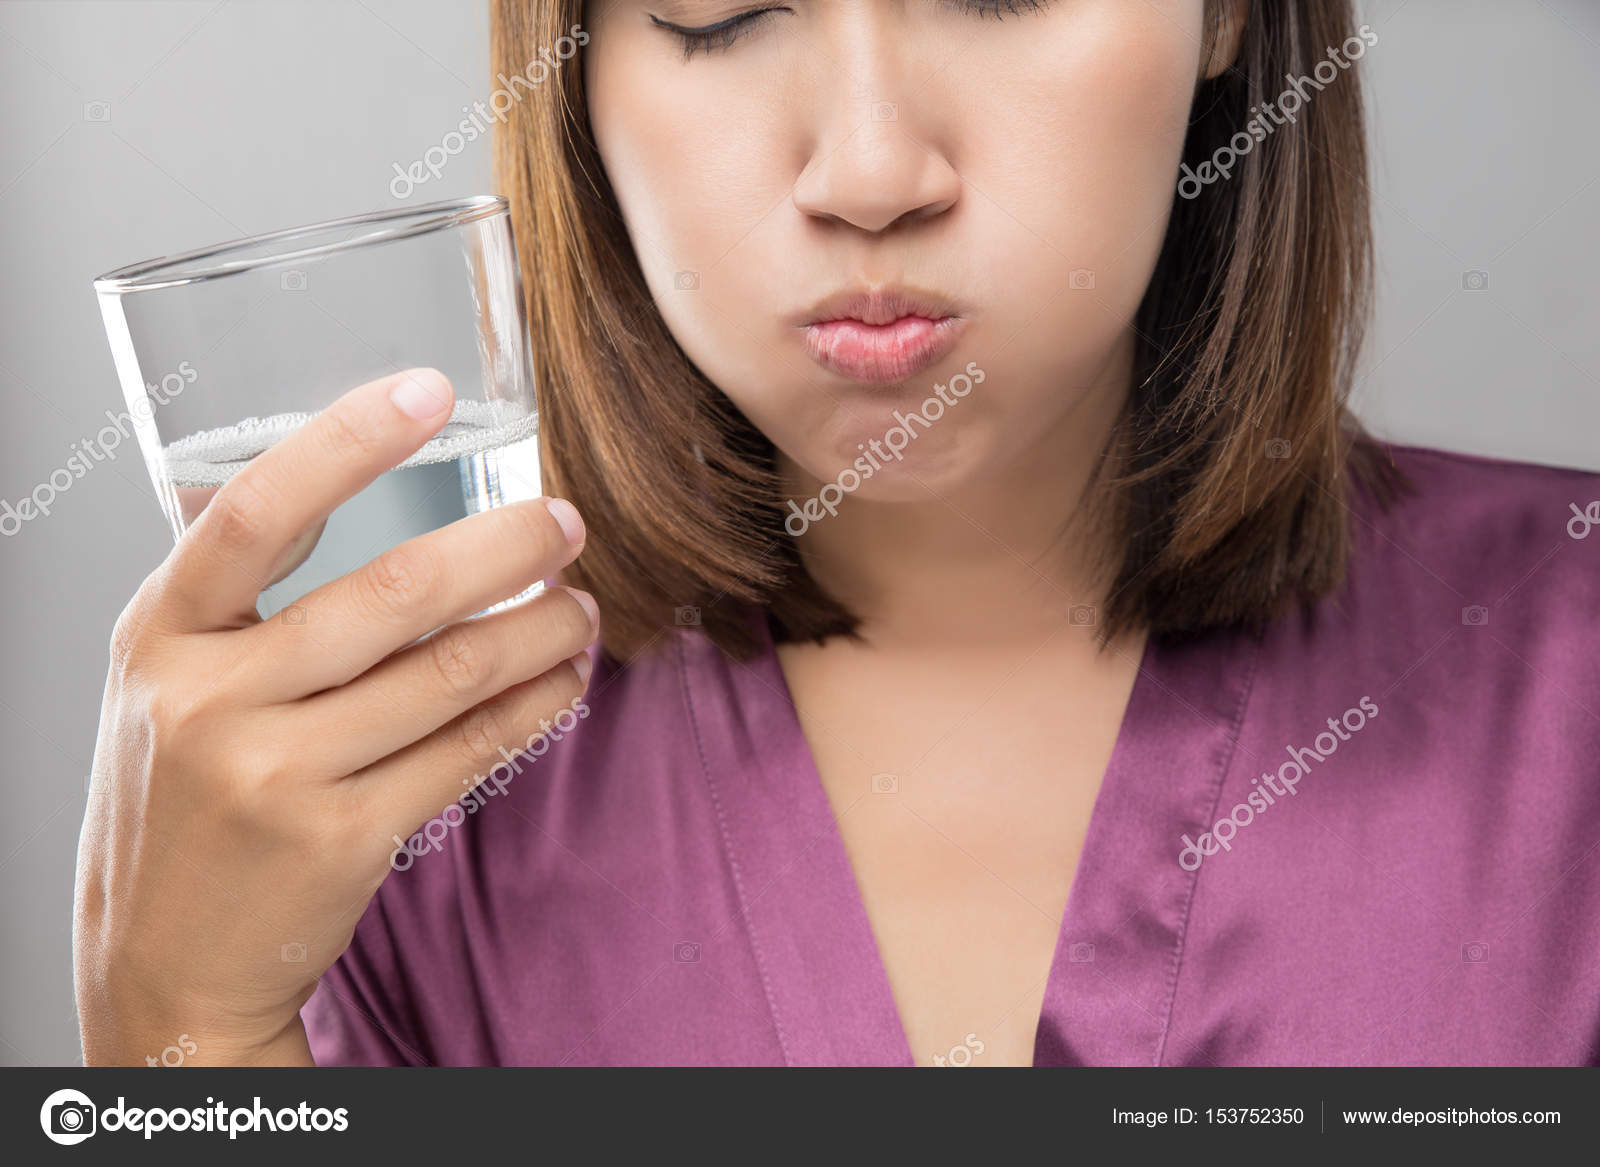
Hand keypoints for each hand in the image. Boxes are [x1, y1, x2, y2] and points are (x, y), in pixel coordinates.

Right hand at [74, 368, 596, 1064]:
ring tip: (582, 606)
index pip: (252, 511)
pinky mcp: (342, 838)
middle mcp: (210, 699)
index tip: (431, 390)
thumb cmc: (181, 798)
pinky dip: (533, 706)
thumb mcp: (169, 682)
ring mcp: (276, 775)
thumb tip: (353, 486)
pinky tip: (564, 680)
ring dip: (540, 628)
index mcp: (160, 635)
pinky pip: (468, 750)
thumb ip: (236, 599)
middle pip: (391, 593)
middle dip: (504, 546)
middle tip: (566, 522)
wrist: (163, 963)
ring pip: (450, 674)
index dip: (346, 441)